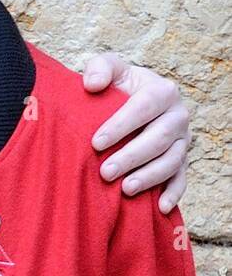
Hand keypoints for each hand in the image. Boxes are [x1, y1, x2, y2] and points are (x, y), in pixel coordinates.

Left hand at [82, 53, 189, 213]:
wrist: (129, 99)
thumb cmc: (116, 85)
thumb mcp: (108, 68)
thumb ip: (100, 68)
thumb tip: (92, 84)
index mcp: (161, 91)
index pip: (143, 107)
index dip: (121, 125)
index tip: (96, 143)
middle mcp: (178, 115)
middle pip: (160, 138)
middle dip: (132, 157)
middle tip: (106, 172)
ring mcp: (182, 139)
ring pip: (172, 161)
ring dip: (149, 177)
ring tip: (125, 189)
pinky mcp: (181, 159)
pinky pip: (181, 178)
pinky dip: (173, 193)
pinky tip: (161, 208)